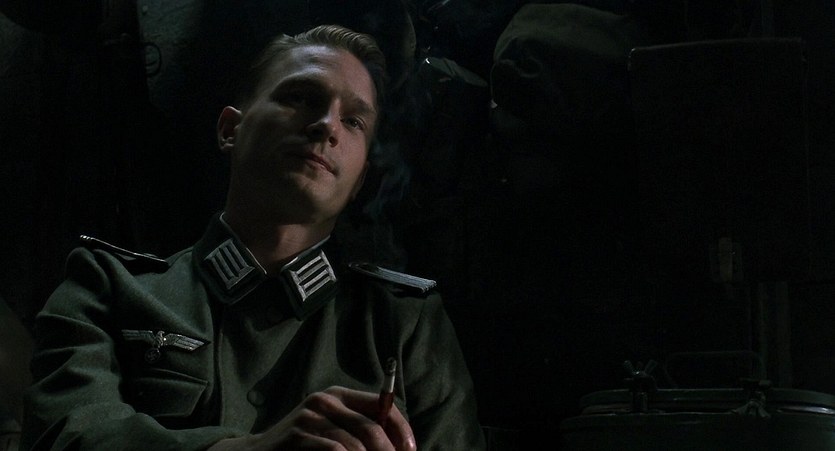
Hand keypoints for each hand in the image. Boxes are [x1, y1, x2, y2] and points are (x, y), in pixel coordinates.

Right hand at [207, 386, 416, 450]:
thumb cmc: (304, 445)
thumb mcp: (333, 430)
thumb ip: (360, 429)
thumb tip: (399, 444)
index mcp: (340, 394)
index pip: (383, 404)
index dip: (402, 429)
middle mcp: (325, 399)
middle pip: (372, 427)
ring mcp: (309, 416)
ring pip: (355, 444)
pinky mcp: (297, 435)